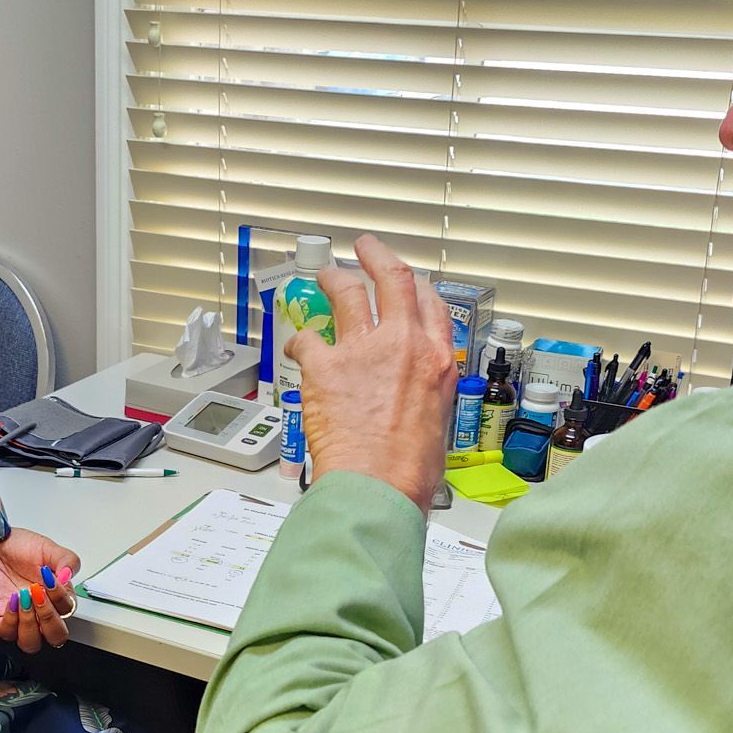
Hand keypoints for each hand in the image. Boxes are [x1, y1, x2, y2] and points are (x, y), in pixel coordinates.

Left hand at [0, 527, 80, 652]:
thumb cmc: (17, 546)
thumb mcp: (47, 547)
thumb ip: (66, 560)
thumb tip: (70, 576)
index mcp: (56, 597)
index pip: (68, 611)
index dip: (62, 600)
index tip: (52, 580)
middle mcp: (40, 611)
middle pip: (56, 636)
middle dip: (49, 619)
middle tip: (39, 595)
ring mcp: (20, 618)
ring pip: (31, 643)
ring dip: (30, 624)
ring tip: (24, 598)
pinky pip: (7, 633)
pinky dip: (11, 620)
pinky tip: (12, 600)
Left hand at [283, 233, 456, 515]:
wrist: (378, 485)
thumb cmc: (408, 471)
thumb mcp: (436, 422)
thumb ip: (423, 393)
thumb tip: (412, 394)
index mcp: (436, 360)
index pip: (431, 304)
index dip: (416, 284)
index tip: (406, 276)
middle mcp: (402, 345)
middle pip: (392, 279)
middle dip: (376, 256)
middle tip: (365, 247)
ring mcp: (362, 350)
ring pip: (347, 292)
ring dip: (334, 279)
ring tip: (326, 276)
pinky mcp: (324, 365)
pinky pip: (306, 339)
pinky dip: (298, 341)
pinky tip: (295, 347)